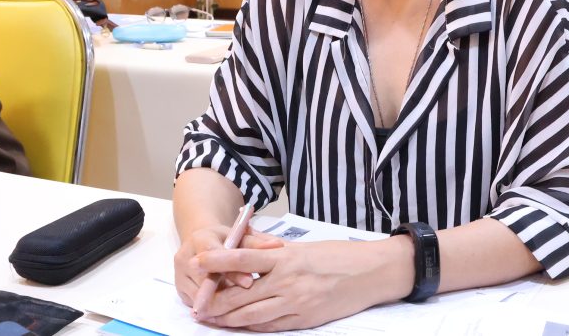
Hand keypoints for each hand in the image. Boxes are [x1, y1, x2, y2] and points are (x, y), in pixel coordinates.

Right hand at [173, 224, 283, 308]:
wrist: (200, 242)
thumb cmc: (223, 239)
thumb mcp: (238, 235)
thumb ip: (256, 242)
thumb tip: (278, 245)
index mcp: (200, 239)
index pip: (214, 255)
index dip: (232, 271)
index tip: (249, 282)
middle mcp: (185, 257)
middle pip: (203, 278)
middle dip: (224, 292)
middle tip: (244, 303)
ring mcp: (180, 275)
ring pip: (198, 294)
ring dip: (217, 303)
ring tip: (238, 310)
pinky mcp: (180, 290)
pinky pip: (195, 302)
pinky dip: (211, 308)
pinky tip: (226, 314)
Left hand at [193, 238, 411, 331]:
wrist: (371, 273)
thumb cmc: (338, 255)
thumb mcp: (303, 246)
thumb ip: (272, 248)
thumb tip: (243, 242)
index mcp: (287, 258)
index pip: (243, 258)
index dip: (218, 261)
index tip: (198, 262)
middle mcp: (288, 281)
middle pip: (242, 295)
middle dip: (216, 301)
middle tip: (197, 305)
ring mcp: (297, 303)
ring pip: (253, 315)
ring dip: (229, 319)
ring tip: (212, 319)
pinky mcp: (305, 320)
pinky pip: (272, 326)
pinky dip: (253, 327)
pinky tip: (241, 326)